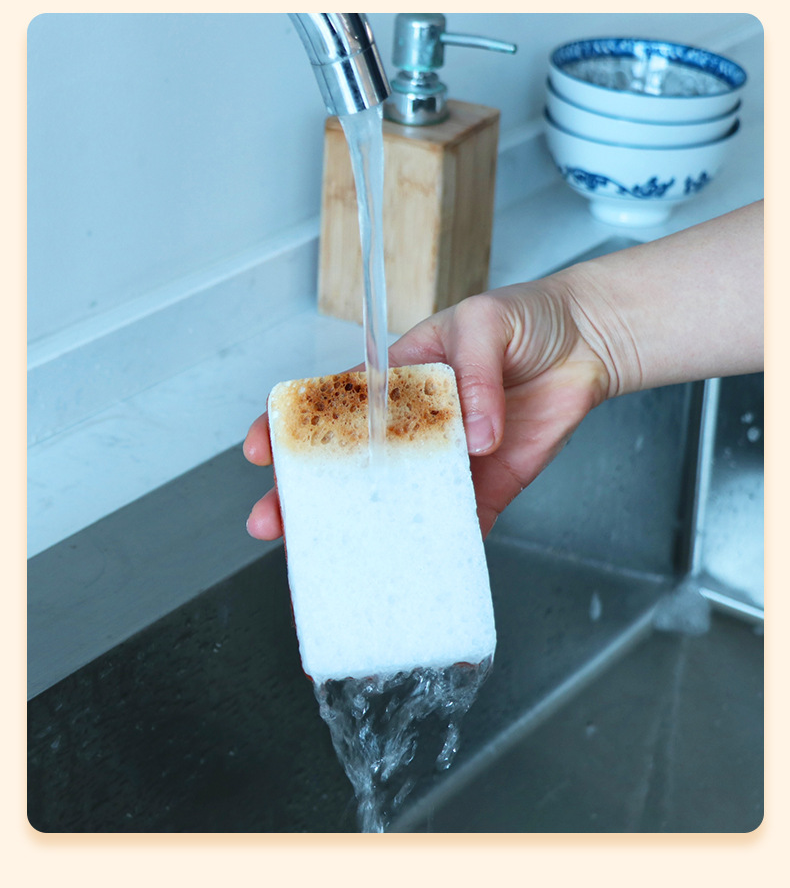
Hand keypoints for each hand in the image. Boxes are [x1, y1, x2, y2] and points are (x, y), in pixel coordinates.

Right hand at [243, 279, 611, 539]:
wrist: (587, 342)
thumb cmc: (526, 318)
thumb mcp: (485, 324)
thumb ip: (473, 374)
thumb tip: (473, 434)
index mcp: (398, 379)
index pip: (333, 404)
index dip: (291, 426)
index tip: (261, 447)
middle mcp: (415, 426)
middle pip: (351, 465)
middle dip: (306, 493)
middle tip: (274, 521)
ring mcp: (450, 460)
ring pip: (396, 502)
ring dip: (361, 530)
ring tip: (327, 558)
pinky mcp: (490, 485)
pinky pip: (460, 522)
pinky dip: (440, 549)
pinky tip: (413, 569)